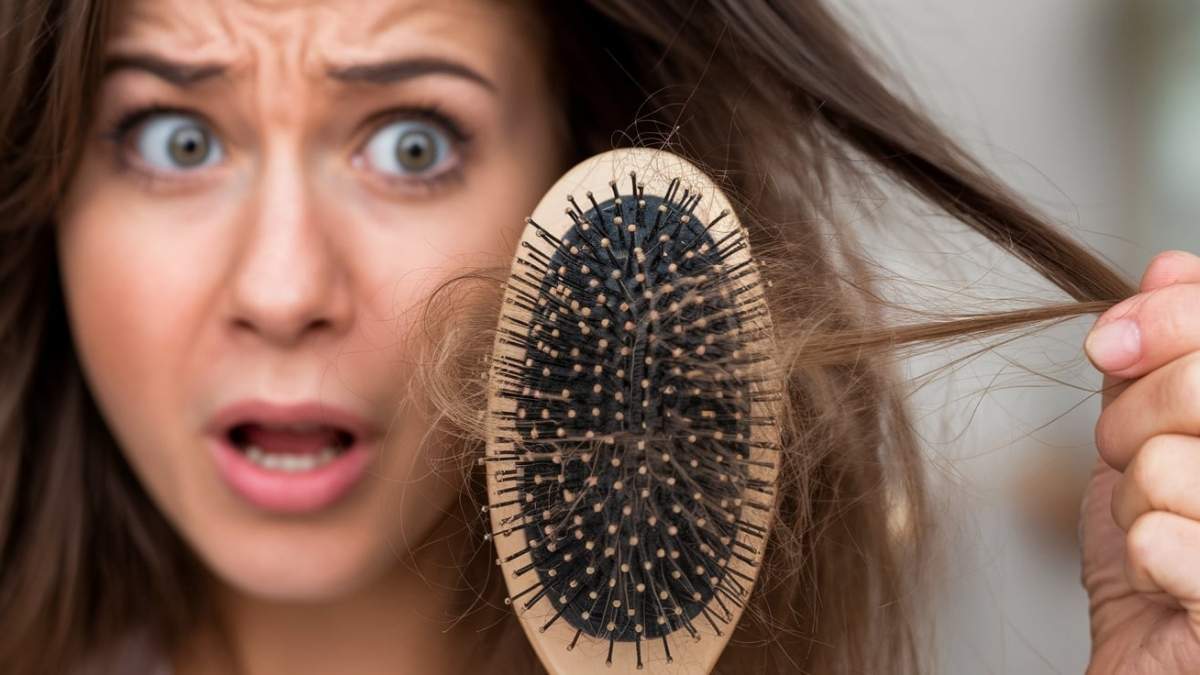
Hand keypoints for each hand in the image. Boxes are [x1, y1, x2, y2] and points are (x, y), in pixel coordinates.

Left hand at [1082, 250, 1199, 672]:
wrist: (1163, 656)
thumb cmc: (1171, 541)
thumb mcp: (1156, 427)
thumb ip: (1166, 351)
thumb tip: (1167, 268)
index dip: (1165, 318)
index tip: (1112, 347)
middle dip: (1135, 418)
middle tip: (1134, 458)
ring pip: (1167, 463)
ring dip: (1137, 502)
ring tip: (1166, 525)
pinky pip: (1157, 540)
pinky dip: (1142, 559)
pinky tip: (1170, 577)